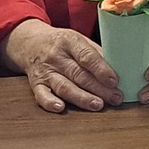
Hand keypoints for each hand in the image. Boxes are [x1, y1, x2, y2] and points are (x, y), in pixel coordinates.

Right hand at [4, 20, 122, 112]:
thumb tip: (119, 68)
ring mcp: (45, 71)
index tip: (115, 80)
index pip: (86, 56)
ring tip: (98, 105)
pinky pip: (41, 95)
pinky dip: (50, 102)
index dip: (101, 69)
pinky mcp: (35, 84)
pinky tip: (61, 108)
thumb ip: (96, 53)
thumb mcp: (79, 40)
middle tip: (115, 98)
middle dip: (98, 88)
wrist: (29, 42)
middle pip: (78, 74)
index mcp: (69, 41)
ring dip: (82, 98)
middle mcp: (56, 56)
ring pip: (64, 86)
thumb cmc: (62, 43)